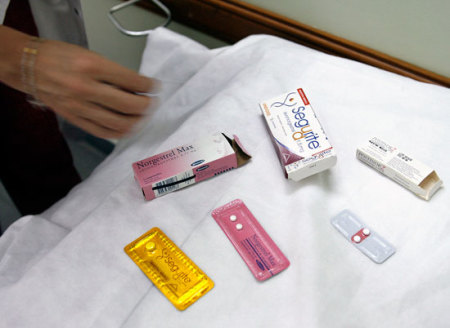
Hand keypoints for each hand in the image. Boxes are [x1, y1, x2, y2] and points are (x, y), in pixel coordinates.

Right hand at [33, 39, 158, 138]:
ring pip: (119, 123)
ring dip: (137, 122)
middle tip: (152, 103)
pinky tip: (127, 128)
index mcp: (92, 67)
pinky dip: (119, 132)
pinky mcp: (75, 119)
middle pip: (129, 106)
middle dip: (147, 106)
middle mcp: (86, 88)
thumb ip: (113, 72)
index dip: (149, 86)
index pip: (131, 81)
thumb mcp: (90, 54)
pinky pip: (103, 132)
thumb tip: (137, 87)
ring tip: (143, 117)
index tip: (155, 87)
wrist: (28, 66)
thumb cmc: (59, 56)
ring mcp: (80, 107)